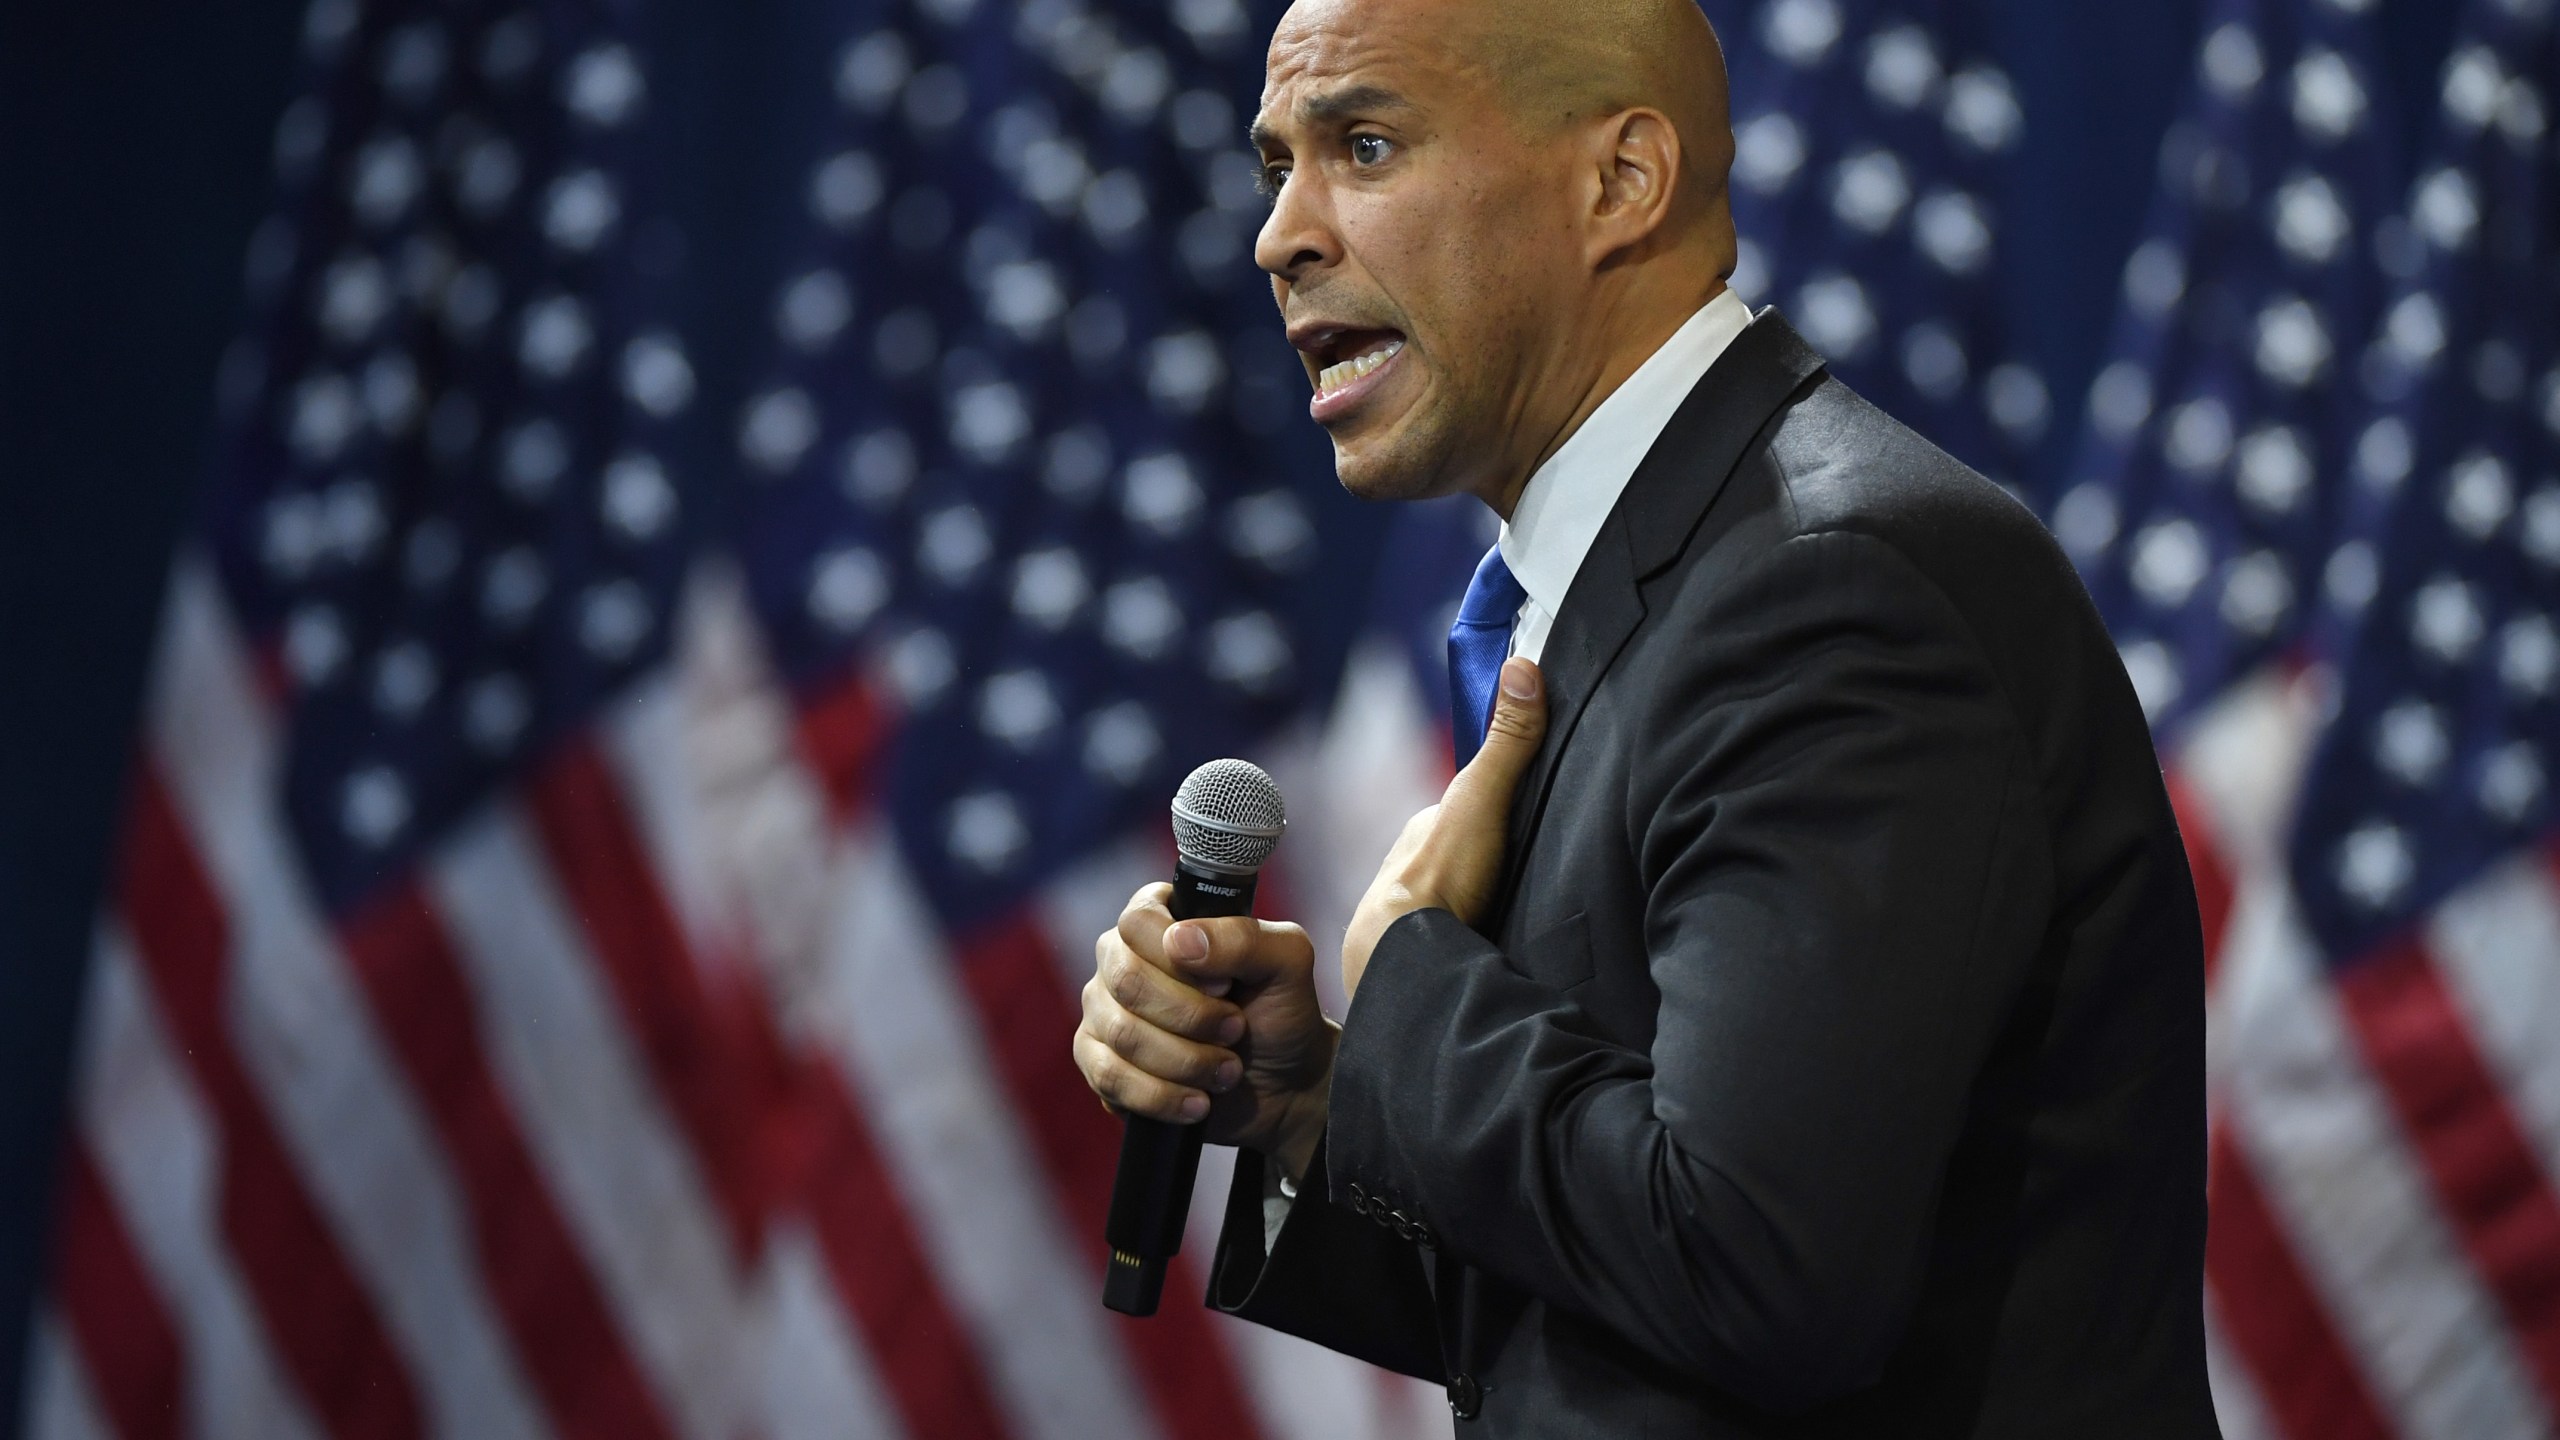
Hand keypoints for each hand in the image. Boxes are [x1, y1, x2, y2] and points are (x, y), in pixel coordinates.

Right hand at [1076, 885, 1337, 1181]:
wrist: (1284, 1086)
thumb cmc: (1280, 1012)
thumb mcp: (1286, 962)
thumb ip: (1243, 938)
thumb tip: (1179, 941)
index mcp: (1160, 919)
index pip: (1139, 922)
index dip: (1182, 961)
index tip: (1227, 986)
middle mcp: (1121, 959)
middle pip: (1127, 981)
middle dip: (1192, 1017)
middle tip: (1235, 1030)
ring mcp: (1104, 1012)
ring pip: (1122, 1034)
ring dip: (1187, 1061)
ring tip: (1227, 1070)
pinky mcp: (1099, 1064)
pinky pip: (1110, 1078)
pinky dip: (1162, 1095)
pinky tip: (1197, 1102)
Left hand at [1343, 657, 1547, 1000]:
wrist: (1404, 953)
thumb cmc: (1441, 876)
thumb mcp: (1482, 797)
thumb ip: (1508, 742)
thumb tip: (1520, 665)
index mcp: (1425, 829)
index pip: (1466, 812)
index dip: (1495, 813)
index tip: (1520, 824)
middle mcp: (1410, 867)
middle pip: (1456, 856)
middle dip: (1483, 863)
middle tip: (1518, 874)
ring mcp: (1409, 913)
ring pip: (1448, 900)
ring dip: (1470, 906)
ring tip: (1499, 916)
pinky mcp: (1416, 956)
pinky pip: (1443, 940)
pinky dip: (1461, 940)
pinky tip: (1477, 949)